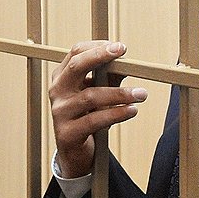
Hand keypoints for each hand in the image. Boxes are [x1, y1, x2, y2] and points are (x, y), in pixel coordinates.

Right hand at [49, 40, 147, 178]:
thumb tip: (127, 63)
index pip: (76, 52)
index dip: (97, 47)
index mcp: (62, 76)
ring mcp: (60, 112)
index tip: (120, 46)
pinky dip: (116, 114)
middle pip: (76, 66)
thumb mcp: (99, 93)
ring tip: (141, 94)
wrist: (74, 151)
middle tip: (122, 52)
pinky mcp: (67, 133)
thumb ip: (109, 77)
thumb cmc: (87, 116)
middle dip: (100, 56)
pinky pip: (94, 120)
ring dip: (119, 93)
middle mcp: (57, 90)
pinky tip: (132, 111)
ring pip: (91, 96)